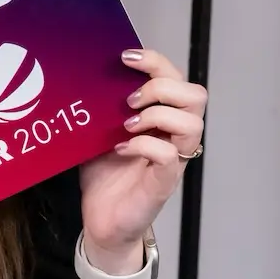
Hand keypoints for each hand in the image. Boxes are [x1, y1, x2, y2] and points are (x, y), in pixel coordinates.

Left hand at [77, 46, 206, 264]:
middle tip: (128, 100)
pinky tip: (120, 149)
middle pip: (196, 95)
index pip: (176, 78)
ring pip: (192, 124)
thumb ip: (102, 108)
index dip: (156, 61)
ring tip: (126, 124)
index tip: (126, 57)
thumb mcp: (99, 133)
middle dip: (161, 87)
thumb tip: (83, 77)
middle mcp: (175, 136)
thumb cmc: (105, 176)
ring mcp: (174, 159)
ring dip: (156, 115)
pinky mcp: (164, 182)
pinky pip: (169, 155)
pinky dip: (143, 145)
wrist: (101, 221)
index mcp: (163, 118)